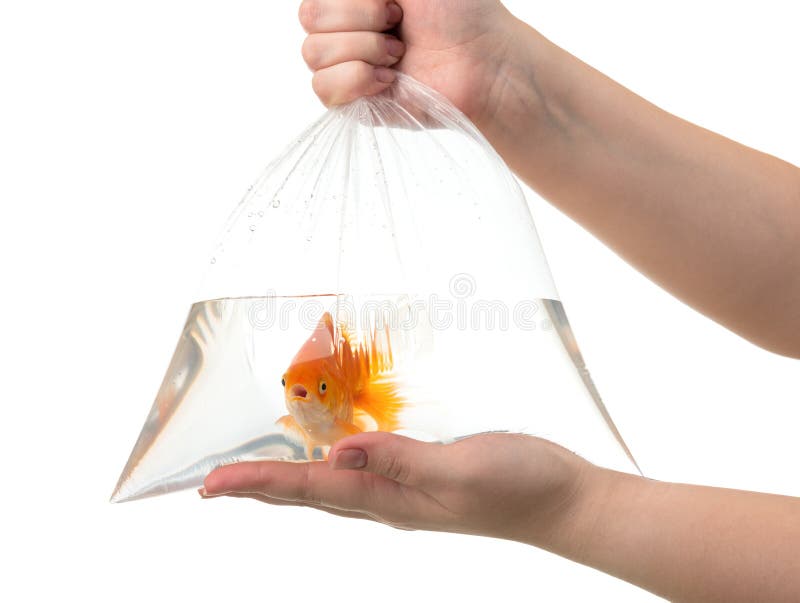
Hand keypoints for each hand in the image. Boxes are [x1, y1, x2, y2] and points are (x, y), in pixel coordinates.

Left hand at [202, 432, 591, 544]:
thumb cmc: (519, 487)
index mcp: (391, 500)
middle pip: (308, 493)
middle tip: (213, 483)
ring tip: (253, 473)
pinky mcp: (421, 473)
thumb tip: (340, 454)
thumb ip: (400, 460)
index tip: (212, 484)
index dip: (259, 484)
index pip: (311, 490)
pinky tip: (328, 455)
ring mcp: (404, 490)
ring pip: (330, 485)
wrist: (561, 501)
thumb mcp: (460, 470)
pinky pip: (361, 470)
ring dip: (287, 478)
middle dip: (258, 486)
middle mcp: (388, 499)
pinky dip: (330, 464)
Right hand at [297, 0, 523, 127]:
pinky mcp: (354, 104)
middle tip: (399, 29)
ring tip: (398, 56)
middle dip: (361, 20)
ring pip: (313, 53)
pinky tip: (388, 80)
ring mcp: (347, 67)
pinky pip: (324, 88)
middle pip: (310, 18)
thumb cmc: (460, 12)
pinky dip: (356, 79)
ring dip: (364, 49)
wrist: (483, 61)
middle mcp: (346, 30)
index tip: (395, 2)